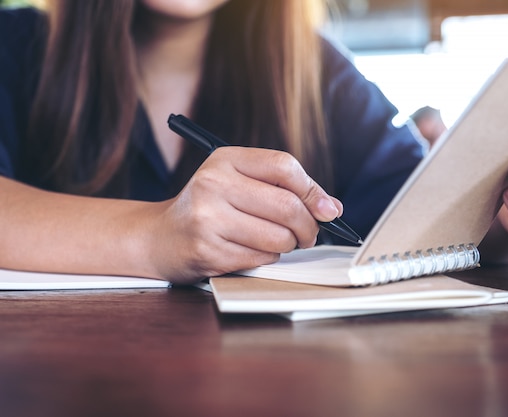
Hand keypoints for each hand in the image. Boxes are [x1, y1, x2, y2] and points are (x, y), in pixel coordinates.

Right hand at [148, 147, 341, 282]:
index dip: (312, 190)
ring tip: (276, 242)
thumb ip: (284, 188)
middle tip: (308, 234)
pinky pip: (261, 259)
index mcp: (225, 160)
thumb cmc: (209, 208)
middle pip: (287, 205)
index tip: (326, 209)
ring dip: (287, 245)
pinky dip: (267, 258)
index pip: (284, 167)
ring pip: (279, 238)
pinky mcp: (207, 251)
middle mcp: (213, 184)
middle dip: (308, 226)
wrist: (161, 237)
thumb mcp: (239, 182)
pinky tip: (251, 250)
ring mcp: (207, 219)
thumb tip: (332, 208)